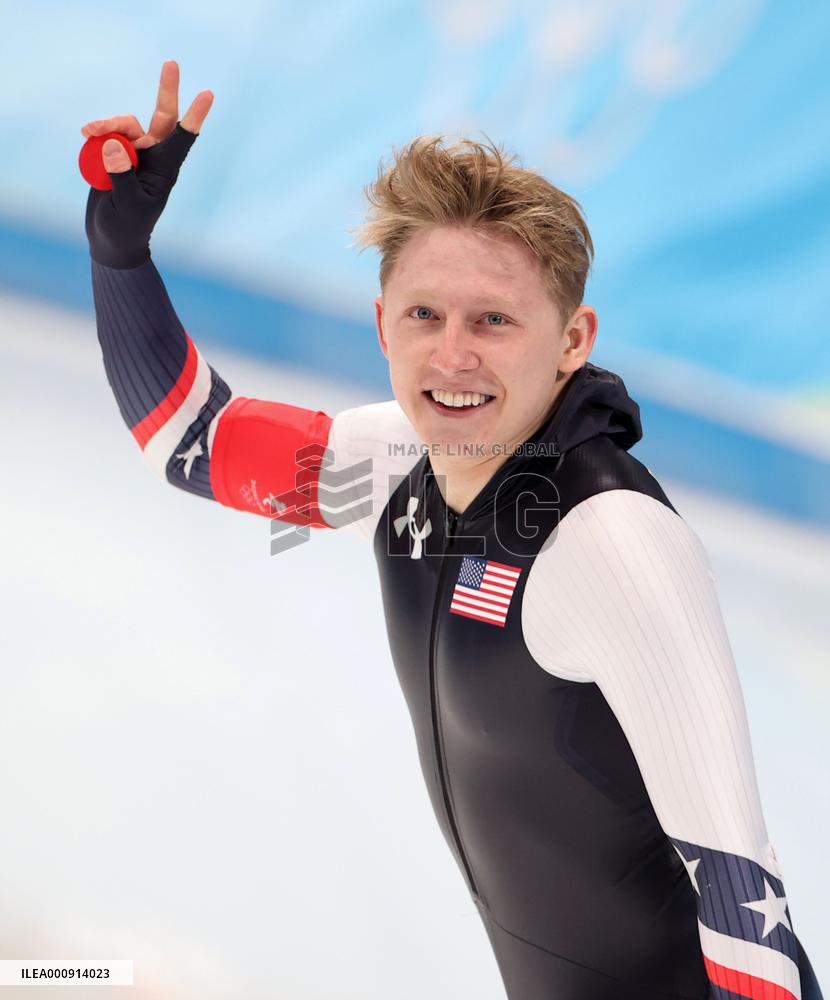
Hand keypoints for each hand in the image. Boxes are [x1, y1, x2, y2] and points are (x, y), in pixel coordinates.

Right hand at [83, 60, 213, 268]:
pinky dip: (96, 133)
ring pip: (125, 124)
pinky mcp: (114, 154)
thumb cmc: (127, 227)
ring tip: (88, 131)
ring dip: (108, 124)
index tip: (208, 94)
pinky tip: (85, 135)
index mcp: (165, 169)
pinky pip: (106, 134)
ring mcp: (134, 153)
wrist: (111, 239)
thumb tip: (114, 144)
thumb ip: (120, 174)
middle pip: (161, 117)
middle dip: (166, 90)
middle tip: (172, 63)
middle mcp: (154, 156)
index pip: (183, 139)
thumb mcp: (127, 204)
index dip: (194, 117)